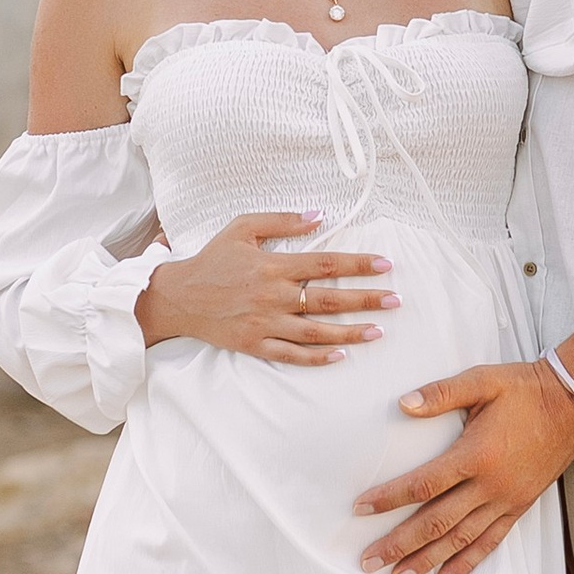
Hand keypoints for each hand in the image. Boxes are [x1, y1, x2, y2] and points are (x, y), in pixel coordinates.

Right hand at [134, 211, 395, 365]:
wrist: (178, 296)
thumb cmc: (213, 259)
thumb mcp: (242, 227)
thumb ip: (282, 221)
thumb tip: (320, 215)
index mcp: (273, 265)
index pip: (325, 263)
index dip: (358, 263)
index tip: (385, 264)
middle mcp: (273, 296)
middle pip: (329, 299)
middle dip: (366, 299)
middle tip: (395, 300)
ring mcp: (265, 323)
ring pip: (317, 332)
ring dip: (351, 331)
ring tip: (378, 331)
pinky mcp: (255, 345)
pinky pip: (292, 355)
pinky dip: (318, 358)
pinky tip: (342, 356)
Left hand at [352, 359, 573, 573]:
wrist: (572, 403)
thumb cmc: (524, 389)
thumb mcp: (482, 381)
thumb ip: (441, 393)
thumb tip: (403, 403)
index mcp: (475, 454)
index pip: (423, 485)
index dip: (389, 499)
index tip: (360, 509)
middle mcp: (490, 486)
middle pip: (436, 523)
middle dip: (399, 544)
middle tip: (369, 560)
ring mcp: (506, 501)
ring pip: (460, 540)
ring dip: (427, 561)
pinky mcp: (519, 507)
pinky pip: (490, 542)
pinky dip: (467, 563)